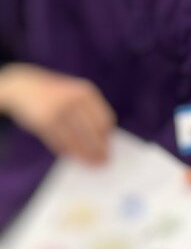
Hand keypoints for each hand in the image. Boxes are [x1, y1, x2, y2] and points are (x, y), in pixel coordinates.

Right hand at [0, 64, 114, 164]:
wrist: (23, 85)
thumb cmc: (55, 94)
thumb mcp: (74, 94)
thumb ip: (88, 111)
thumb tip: (103, 139)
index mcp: (85, 92)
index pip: (104, 119)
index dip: (107, 137)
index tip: (109, 148)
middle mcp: (73, 101)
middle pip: (92, 131)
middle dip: (99, 149)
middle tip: (103, 161)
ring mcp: (58, 111)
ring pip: (76, 139)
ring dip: (85, 154)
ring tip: (90, 163)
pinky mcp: (44, 121)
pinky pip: (60, 141)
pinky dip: (68, 151)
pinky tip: (73, 156)